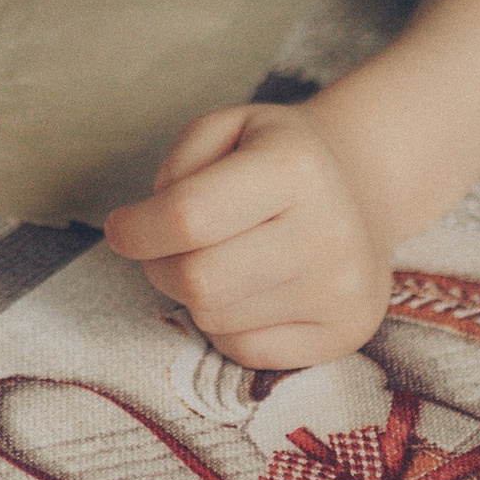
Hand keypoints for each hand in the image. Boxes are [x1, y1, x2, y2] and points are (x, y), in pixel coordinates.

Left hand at [103, 101, 391, 370]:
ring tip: (218, 261)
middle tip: (164, 249)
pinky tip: (248, 291)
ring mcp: (342, 290)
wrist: (359, 189)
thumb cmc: (274, 159)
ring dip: (195, 295)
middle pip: (197, 280)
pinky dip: (227, 326)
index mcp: (294, 166)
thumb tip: (151, 229)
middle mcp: (328, 231)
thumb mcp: (227, 128)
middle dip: (160, 267)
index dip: (137, 229)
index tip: (120, 229)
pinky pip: (244, 351)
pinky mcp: (345, 334)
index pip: (188, 216)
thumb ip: (180, 163)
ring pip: (215, 319)